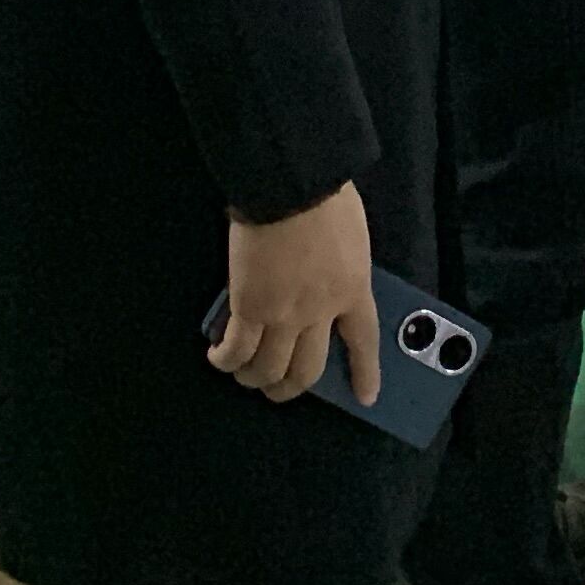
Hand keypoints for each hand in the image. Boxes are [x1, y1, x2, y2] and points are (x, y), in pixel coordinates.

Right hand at [209, 183, 377, 405]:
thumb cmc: (325, 197)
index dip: (365, 373)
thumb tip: (325, 283)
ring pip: (268, 368)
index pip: (363, 341)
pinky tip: (218, 357)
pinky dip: (226, 359)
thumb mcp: (353, 238)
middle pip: (308, 369)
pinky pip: (237, 350)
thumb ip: (343, 268)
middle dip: (291, 387)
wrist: (291, 186)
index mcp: (354, 290)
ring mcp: (284, 315)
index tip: (366, 398)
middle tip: (278, 390)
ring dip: (254, 379)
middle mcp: (321, 313)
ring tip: (244, 377)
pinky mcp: (249, 308)